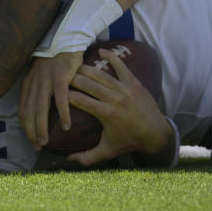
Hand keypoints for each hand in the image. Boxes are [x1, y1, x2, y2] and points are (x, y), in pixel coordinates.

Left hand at [19, 51, 82, 148]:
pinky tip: (66, 125)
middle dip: (31, 132)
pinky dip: (63, 114)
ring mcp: (47, 80)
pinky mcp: (61, 77)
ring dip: (41, 128)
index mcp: (29, 83)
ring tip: (45, 141)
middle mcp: (34, 83)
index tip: (31, 140)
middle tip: (37, 146)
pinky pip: (61, 99)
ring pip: (41, 109)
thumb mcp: (40, 73)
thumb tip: (38, 107)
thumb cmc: (55, 58)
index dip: (26, 127)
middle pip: (29, 112)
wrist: (66, 39)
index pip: (23, 110)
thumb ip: (38, 88)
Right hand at [64, 48, 171, 166]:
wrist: (155, 133)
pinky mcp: (134, 82)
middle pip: (88, 84)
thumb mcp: (107, 151)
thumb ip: (87, 157)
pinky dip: (112, 57)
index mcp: (107, 114)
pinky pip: (121, 66)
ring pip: (101, 74)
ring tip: (73, 65)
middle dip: (72, 79)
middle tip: (61, 76)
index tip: (56, 93)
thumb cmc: (128, 142)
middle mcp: (115, 99)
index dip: (65, 96)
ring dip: (86, 68)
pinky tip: (101, 50)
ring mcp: (125, 89)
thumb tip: (68, 160)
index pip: (80, 101)